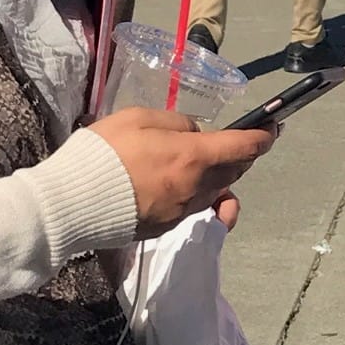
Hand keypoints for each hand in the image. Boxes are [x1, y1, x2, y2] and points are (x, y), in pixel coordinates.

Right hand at [84, 108, 273, 236]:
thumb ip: (176, 123)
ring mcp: (182, 211)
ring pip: (216, 192)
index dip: (263, 136)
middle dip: (243, 155)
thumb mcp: (138, 118)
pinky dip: (199, 194)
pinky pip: (194, 208)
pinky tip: (185, 186)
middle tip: (242, 142)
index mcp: (193, 156)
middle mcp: (196, 187)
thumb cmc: (104, 153)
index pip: (244, 147)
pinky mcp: (166, 226)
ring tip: (210, 162)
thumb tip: (196, 134)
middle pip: (235, 171)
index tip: (272, 128)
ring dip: (222, 176)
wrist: (73, 201)